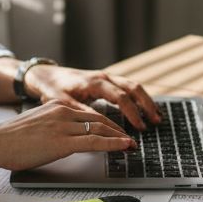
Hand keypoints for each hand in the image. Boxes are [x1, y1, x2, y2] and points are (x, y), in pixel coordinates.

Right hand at [0, 100, 133, 171]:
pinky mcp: (63, 142)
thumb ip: (52, 127)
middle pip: (99, 119)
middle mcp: (63, 112)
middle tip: (130, 137)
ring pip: (100, 129)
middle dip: (117, 129)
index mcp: (56, 106)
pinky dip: (113, 144)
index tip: (116, 129)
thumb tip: (63, 138)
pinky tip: (124, 146)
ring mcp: (64, 126)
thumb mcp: (36, 125)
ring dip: (119, 137)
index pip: (89, 113)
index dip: (106, 123)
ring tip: (131, 144)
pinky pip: (94, 142)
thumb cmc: (10, 139)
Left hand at [24, 65, 161, 129]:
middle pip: (133, 88)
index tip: (140, 127)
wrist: (46, 75)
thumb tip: (98, 124)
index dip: (132, 113)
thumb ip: (81, 111)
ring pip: (133, 86)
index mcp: (94, 82)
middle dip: (147, 105)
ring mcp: (106, 78)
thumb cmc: (52, 89)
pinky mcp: (106, 82)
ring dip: (146, 100)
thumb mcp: (62, 102)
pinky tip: (144, 109)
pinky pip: (127, 87)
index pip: (120, 97)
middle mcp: (103, 77)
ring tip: (157, 117)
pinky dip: (138, 98)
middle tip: (156, 121)